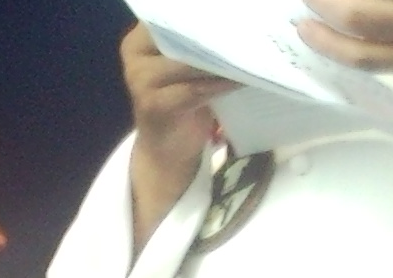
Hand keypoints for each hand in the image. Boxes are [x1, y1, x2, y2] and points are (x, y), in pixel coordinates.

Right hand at [122, 23, 233, 242]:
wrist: (166, 148)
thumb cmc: (185, 96)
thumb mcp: (190, 61)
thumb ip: (204, 38)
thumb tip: (247, 16)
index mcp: (142, 35)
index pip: (179, 13)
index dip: (210, 11)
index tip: (242, 9)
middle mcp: (136, 53)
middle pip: (184, 32)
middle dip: (221, 31)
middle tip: (255, 26)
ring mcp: (139, 79)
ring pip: (189, 60)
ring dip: (225, 58)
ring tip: (256, 52)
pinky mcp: (152, 106)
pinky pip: (193, 89)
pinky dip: (221, 84)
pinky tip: (243, 81)